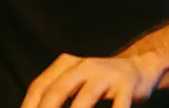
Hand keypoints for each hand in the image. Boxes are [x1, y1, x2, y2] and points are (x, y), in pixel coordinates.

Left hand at [21, 53, 165, 107]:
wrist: (139, 67)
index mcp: (66, 64)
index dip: (29, 106)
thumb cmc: (99, 81)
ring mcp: (106, 75)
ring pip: (85, 98)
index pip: (40, 86)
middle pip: (58, 90)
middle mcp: (83, 66)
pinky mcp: (126, 86)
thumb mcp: (75, 79)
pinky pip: (118, 106)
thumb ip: (57, 93)